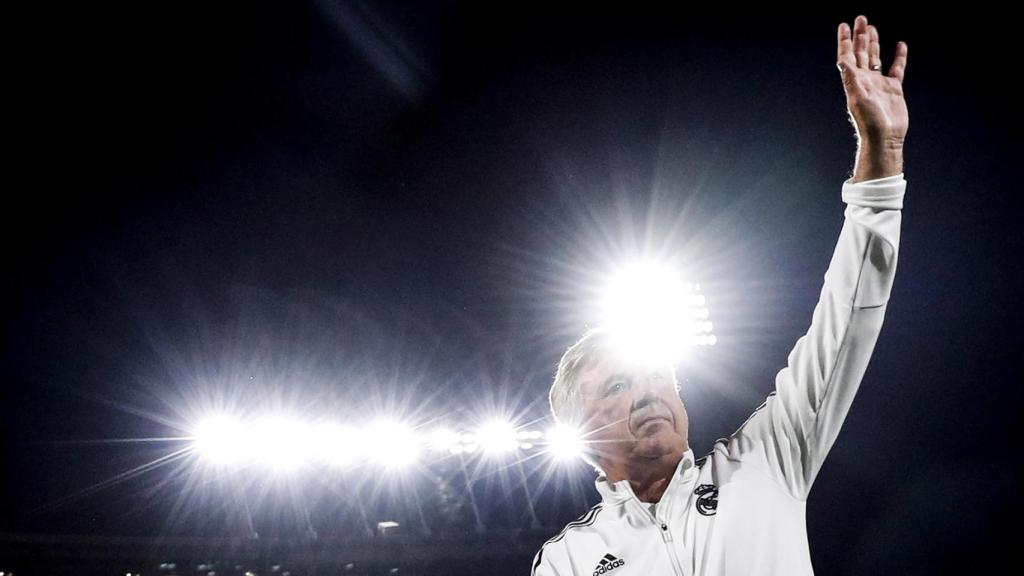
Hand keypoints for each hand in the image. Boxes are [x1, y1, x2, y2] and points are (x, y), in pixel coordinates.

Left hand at [837, 15, 908, 145]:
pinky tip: (900, 45)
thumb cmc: (869, 122)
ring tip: (872, 27)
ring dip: (874, 43)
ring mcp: (879, 83)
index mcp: (854, 81)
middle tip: (860, 18)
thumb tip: (842, 60)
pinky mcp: (894, 89)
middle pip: (861, 52)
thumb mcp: (857, 98)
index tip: (844, 25)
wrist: (885, 138)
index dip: (844, 40)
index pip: (847, 55)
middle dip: (860, 36)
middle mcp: (865, 80)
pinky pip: (896, 68)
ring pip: (876, 58)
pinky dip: (898, 57)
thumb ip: (850, 78)